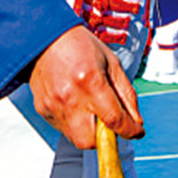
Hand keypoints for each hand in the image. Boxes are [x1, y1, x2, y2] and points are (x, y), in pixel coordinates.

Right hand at [29, 26, 143, 149]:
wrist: (46, 37)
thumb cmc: (79, 45)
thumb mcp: (111, 63)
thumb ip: (126, 94)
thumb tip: (136, 120)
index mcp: (91, 81)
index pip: (114, 120)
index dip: (130, 130)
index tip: (135, 131)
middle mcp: (70, 96)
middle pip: (90, 141)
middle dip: (103, 138)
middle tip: (108, 122)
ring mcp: (53, 104)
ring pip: (74, 138)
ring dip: (87, 132)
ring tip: (89, 111)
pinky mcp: (42, 109)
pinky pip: (61, 128)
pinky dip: (72, 123)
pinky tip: (74, 104)